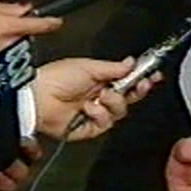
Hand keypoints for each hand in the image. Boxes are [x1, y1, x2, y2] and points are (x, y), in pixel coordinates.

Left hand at [33, 57, 161, 140]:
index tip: (153, 75)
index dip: (141, 79)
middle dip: (138, 90)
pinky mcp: (87, 128)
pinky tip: (88, 107)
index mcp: (100, 80)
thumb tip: (131, 62)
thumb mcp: (89, 66)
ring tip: (101, 95)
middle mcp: (99, 96)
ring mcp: (94, 113)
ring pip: (120, 111)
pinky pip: (105, 123)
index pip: (127, 80)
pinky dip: (99, 114)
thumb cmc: (55, 77)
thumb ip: (114, 67)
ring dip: (114, 101)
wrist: (37, 97)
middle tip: (141, 84)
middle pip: (129, 97)